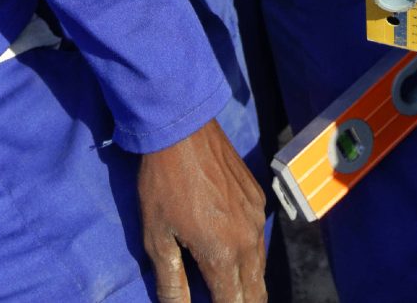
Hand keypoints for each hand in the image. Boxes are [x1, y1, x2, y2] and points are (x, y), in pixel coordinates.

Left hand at [134, 119, 264, 302]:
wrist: (183, 131)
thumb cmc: (162, 185)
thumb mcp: (157, 237)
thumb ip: (170, 280)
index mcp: (222, 254)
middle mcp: (248, 240)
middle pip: (255, 291)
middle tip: (227, 302)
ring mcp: (257, 217)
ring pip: (260, 265)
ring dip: (247, 282)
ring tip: (231, 289)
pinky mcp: (258, 197)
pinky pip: (258, 236)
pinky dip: (249, 251)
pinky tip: (232, 249)